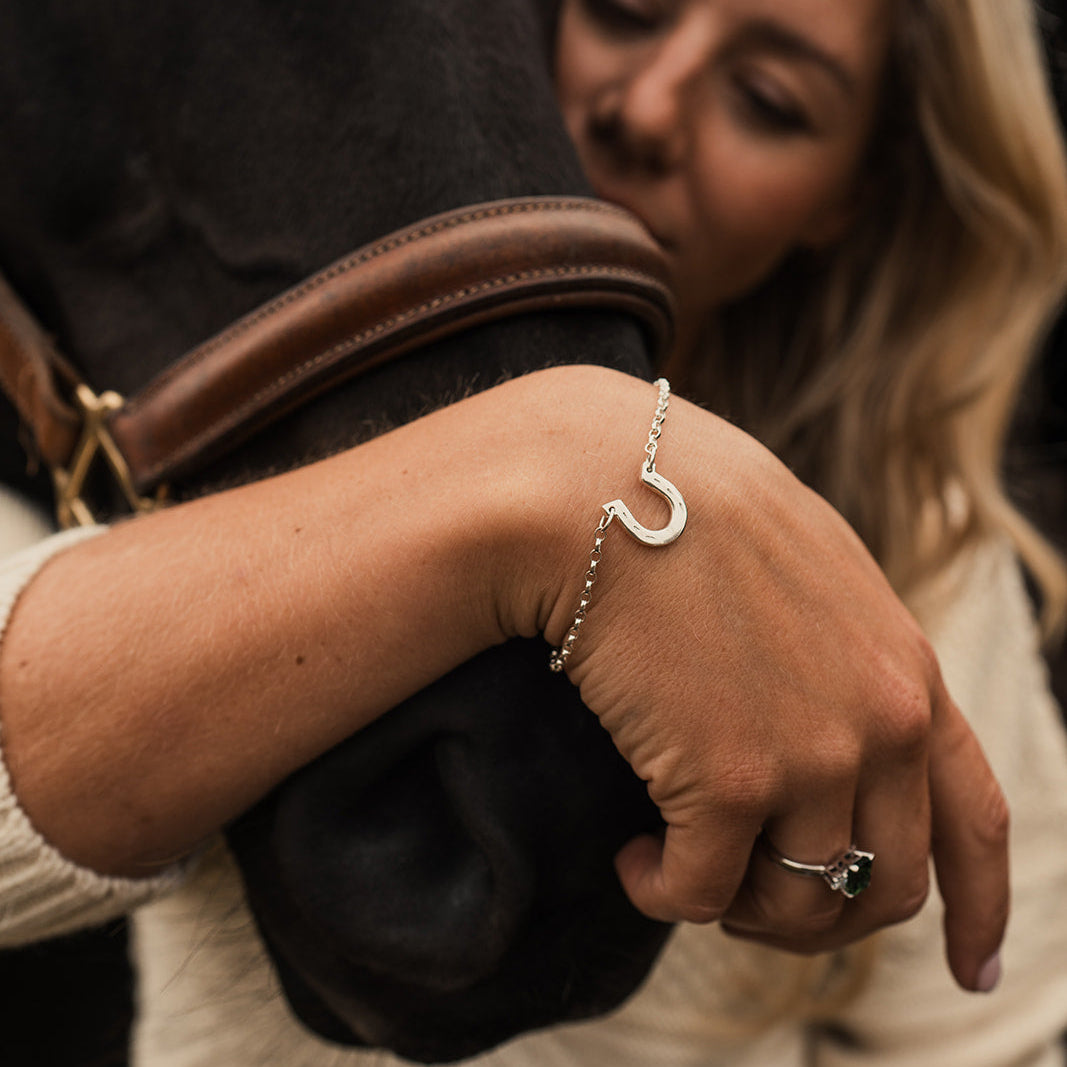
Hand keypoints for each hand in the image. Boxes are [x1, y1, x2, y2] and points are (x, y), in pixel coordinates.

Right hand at [514, 367, 1007, 992]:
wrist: (610, 488)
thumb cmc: (691, 513)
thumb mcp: (811, 570)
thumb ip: (848, 652)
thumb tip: (826, 725)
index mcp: (907, 670)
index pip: (975, 819)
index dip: (981, 910)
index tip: (971, 969)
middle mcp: (879, 724)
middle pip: (885, 887)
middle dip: (821, 915)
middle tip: (748, 894)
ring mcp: (810, 757)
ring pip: (798, 908)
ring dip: (739, 910)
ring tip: (683, 867)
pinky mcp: (724, 780)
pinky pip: (700, 893)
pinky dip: (664, 894)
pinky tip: (633, 860)